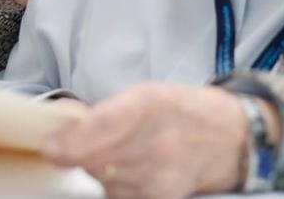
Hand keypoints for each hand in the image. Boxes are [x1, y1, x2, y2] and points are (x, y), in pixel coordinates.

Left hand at [43, 83, 258, 198]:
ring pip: (103, 180)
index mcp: (148, 104)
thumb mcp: (147, 94)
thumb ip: (105, 110)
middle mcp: (155, 142)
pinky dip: (114, 185)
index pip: (102, 128)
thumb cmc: (185, 110)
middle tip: (65, 145)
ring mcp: (160, 175)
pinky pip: (119, 195)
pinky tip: (126, 172)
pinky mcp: (163, 198)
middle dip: (74, 154)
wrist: (234, 140)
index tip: (50, 147)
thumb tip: (60, 118)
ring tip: (111, 154)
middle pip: (96, 160)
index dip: (71, 141)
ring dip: (96, 169)